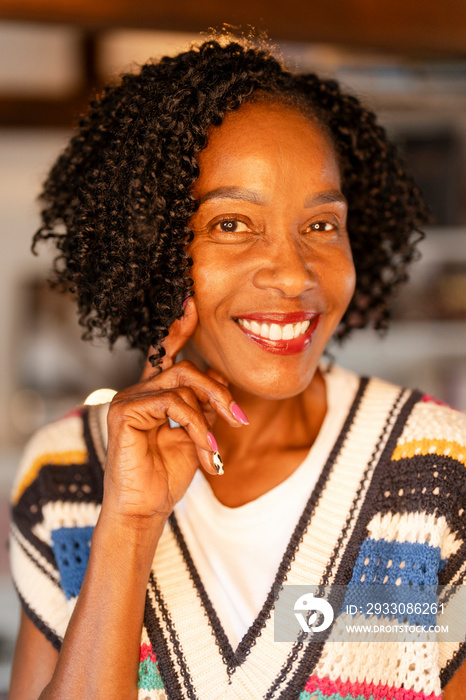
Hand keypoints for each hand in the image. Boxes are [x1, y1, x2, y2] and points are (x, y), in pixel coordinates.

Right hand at [102, 298, 247, 524]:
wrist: (145, 509)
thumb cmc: (167, 475)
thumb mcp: (196, 434)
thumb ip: (203, 405)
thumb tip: (221, 379)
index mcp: (154, 394)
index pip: (167, 354)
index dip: (179, 329)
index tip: (192, 303)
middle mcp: (138, 391)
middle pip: (186, 368)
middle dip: (218, 391)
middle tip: (238, 419)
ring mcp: (128, 399)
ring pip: (182, 382)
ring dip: (210, 414)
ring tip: (217, 446)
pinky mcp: (124, 411)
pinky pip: (173, 403)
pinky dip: (196, 426)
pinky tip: (205, 450)